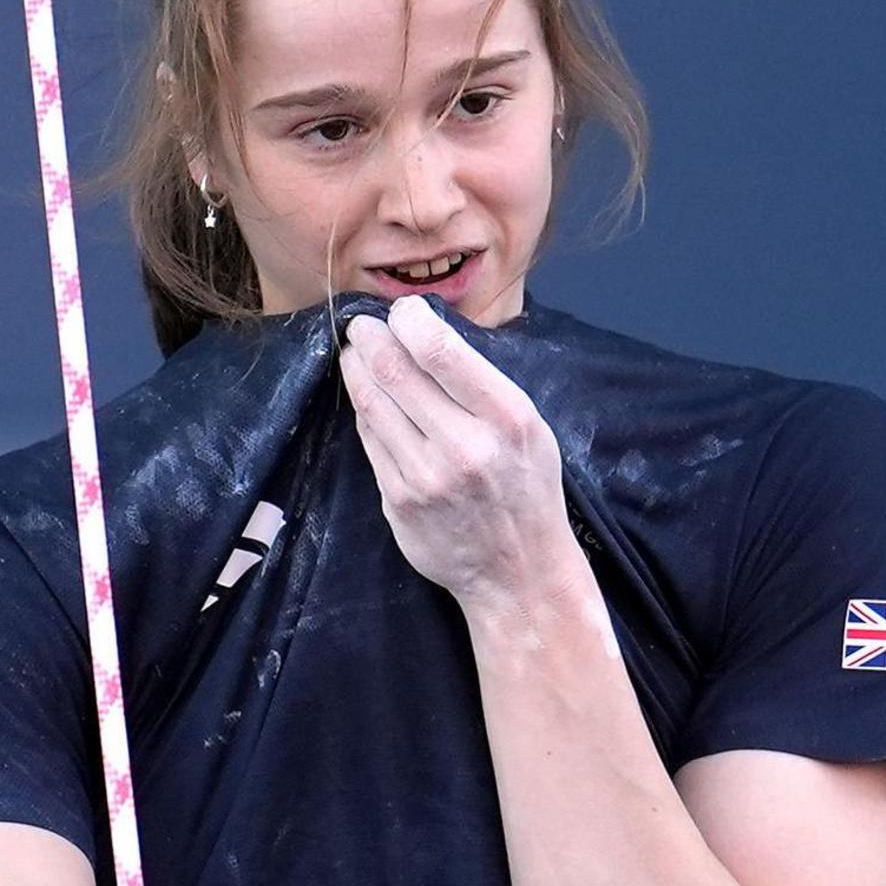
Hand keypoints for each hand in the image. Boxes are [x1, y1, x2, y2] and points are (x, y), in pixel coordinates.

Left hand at [338, 295, 590, 611]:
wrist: (518, 572)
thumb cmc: (527, 489)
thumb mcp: (530, 427)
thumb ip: (481, 384)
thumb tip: (426, 334)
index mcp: (506, 418)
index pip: (439, 351)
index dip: (407, 321)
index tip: (401, 312)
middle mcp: (464, 446)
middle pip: (395, 370)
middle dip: (371, 338)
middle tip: (362, 326)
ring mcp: (425, 476)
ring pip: (372, 403)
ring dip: (357, 369)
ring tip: (355, 353)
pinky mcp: (397, 500)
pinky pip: (370, 439)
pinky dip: (365, 410)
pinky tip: (367, 397)